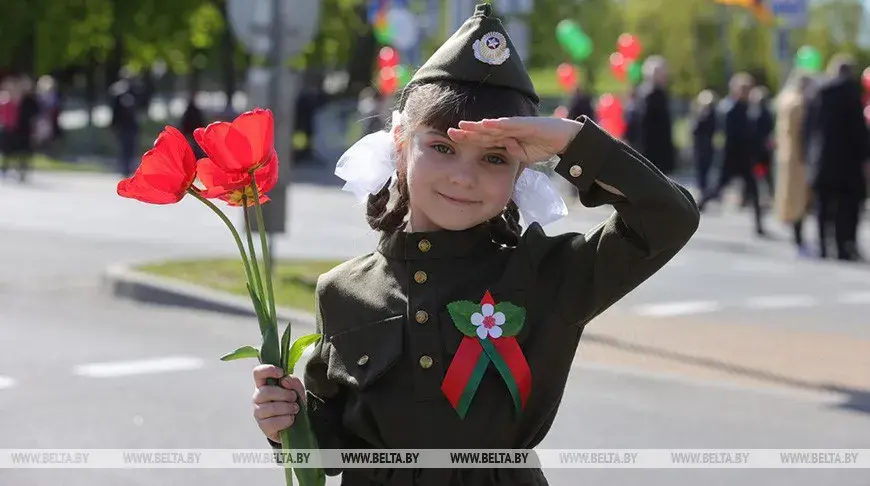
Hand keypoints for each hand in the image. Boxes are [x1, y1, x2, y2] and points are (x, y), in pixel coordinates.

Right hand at [252, 364, 304, 442]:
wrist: (297, 423)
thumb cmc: (292, 402)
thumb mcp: (297, 389)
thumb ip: (292, 382)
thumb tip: (284, 380)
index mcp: (264, 384)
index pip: (258, 373)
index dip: (268, 370)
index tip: (281, 373)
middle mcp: (258, 397)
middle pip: (265, 392)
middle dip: (284, 394)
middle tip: (293, 398)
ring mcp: (258, 412)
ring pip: (270, 408)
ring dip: (287, 408)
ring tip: (295, 409)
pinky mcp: (263, 426)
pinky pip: (273, 422)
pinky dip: (286, 420)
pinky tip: (290, 419)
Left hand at [447, 117, 583, 165]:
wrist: (564, 139)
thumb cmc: (543, 145)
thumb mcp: (523, 156)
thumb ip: (511, 154)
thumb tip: (502, 151)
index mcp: (504, 137)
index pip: (482, 139)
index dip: (468, 139)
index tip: (452, 141)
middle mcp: (507, 129)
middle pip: (483, 131)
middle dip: (467, 132)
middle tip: (449, 132)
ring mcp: (516, 125)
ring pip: (493, 126)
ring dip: (478, 126)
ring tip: (463, 126)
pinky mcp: (527, 123)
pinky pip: (510, 124)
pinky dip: (498, 124)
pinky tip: (486, 124)